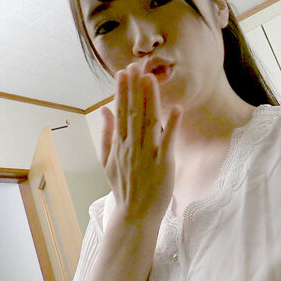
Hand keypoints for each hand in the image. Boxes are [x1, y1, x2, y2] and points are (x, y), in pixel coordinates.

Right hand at [99, 63, 181, 223]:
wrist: (135, 214)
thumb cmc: (124, 186)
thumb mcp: (107, 160)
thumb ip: (106, 133)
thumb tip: (104, 109)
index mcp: (119, 144)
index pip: (120, 112)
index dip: (122, 91)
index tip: (123, 72)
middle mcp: (132, 146)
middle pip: (133, 112)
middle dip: (134, 88)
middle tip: (136, 66)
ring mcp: (148, 155)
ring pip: (148, 122)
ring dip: (150, 99)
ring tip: (150, 78)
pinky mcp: (164, 164)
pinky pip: (168, 142)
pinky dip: (172, 125)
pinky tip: (176, 108)